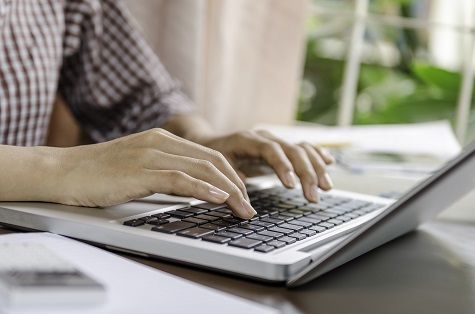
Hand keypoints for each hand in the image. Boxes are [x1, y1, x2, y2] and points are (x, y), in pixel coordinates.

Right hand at [51, 129, 255, 218]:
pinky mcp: (140, 171)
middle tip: (249, 206)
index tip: (242, 194)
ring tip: (243, 209)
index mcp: (163, 139)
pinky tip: (220, 198)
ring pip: (202, 169)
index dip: (231, 175)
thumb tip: (193, 188)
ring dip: (229, 191)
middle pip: (213, 161)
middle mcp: (161, 142)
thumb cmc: (99, 173)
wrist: (63, 171)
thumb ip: (166, 172)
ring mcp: (151, 155)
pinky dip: (204, 189)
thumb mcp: (140, 166)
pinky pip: (180, 179)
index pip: (209, 155)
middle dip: (237, 185)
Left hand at [196, 130, 334, 202]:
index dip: (282, 166)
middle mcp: (265, 137)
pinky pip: (304, 147)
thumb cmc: (214, 157)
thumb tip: (246, 208)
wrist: (213, 143)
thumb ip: (232, 184)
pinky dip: (317, 154)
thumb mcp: (218, 169)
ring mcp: (276, 140)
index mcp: (248, 140)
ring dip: (316, 167)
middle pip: (292, 150)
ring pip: (302, 149)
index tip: (291, 186)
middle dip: (306, 173)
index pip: (270, 150)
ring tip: (326, 187)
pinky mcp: (282, 147)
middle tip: (312, 196)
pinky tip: (329, 163)